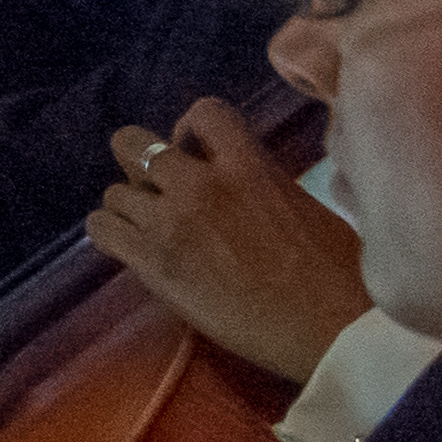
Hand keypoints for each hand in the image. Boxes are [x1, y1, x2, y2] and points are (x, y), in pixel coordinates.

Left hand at [88, 101, 371, 381]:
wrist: (333, 328)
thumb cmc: (340, 275)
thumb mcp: (304, 205)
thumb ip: (259, 183)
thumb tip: (240, 184)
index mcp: (248, 164)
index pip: (202, 113)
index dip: (189, 132)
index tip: (196, 155)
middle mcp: (200, 183)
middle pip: (132, 144)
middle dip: (141, 164)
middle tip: (160, 193)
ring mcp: (170, 220)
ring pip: (115, 192)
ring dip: (130, 209)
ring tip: (152, 233)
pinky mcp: (151, 260)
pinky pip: (102, 229)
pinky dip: (111, 235)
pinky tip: (132, 250)